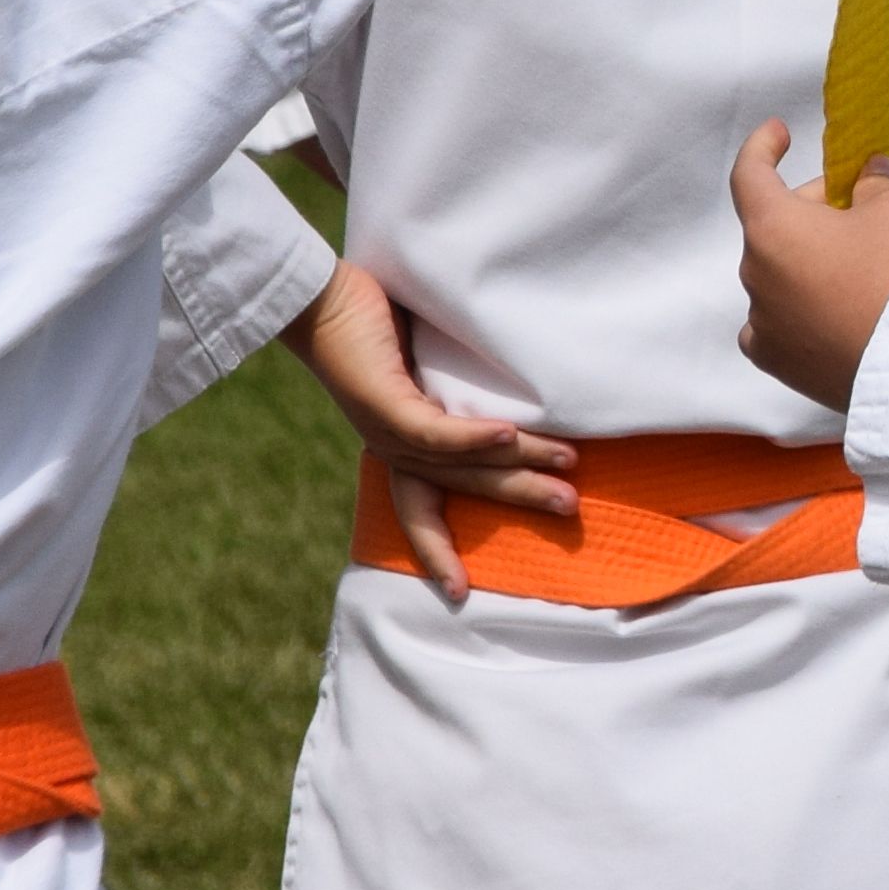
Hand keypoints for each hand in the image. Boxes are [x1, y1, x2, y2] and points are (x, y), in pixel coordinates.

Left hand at [290, 264, 566, 602]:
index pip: (420, 511)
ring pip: (461, 462)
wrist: (317, 296)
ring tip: (567, 465)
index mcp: (398, 447)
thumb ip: (456, 392)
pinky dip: (476, 437)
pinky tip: (513, 433)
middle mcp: (392, 449)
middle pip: (463, 488)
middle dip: (520, 499)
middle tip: (571, 510)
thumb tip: (513, 402)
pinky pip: (437, 432)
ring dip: (518, 465)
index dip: (439, 551)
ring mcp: (388, 431)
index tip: (459, 593)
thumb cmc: (371, 323)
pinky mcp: (385, 405)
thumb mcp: (422, 368)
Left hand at [732, 122, 888, 413]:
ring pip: (778, 276)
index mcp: (772, 228)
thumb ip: (873, 183)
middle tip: (859, 211)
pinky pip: (775, 324)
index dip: (763, 147)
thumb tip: (868, 175)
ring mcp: (761, 321)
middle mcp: (755, 273)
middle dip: (811, 211)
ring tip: (855, 270)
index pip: (749, 174)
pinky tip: (828, 314)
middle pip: (774, 227)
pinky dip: (796, 312)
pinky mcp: (776, 360)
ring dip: (806, 263)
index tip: (779, 133)